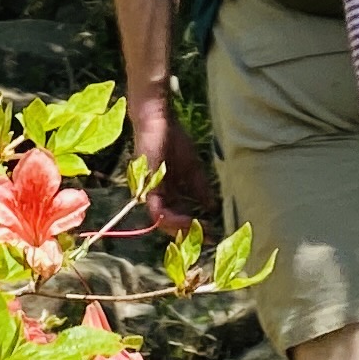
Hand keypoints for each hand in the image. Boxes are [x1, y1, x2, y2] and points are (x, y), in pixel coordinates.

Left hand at [128, 100, 215, 229]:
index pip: (178, 216)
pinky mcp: (145, 186)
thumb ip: (200, 188)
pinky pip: (156, 210)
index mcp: (167, 193)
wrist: (159, 121)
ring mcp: (149, 192)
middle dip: (188, 232)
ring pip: (161, 221)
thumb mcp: (192, 168)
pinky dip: (171, 218)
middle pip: (169, 222)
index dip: (193, 226)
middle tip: (207, 238)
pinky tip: (187, 220)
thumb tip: (213, 208)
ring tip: (199, 231)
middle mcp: (157, 196)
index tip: (211, 233)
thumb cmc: (173, 140)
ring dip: (181, 228)